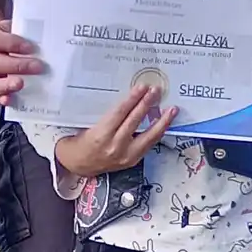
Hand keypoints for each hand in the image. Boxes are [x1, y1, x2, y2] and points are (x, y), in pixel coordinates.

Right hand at [0, 19, 43, 104]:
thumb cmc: (1, 36)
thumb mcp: (8, 27)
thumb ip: (21, 32)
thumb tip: (41, 40)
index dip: (11, 43)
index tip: (30, 47)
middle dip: (17, 66)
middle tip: (36, 67)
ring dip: (6, 85)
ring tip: (21, 84)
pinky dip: (1, 98)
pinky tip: (10, 99)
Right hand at [54, 84, 177, 178]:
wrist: (79, 164)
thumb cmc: (81, 140)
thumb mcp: (88, 123)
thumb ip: (108, 114)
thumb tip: (128, 96)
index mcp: (100, 135)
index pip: (120, 113)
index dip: (132, 99)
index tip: (142, 87)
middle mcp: (114, 146)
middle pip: (134, 122)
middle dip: (147, 104)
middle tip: (156, 91)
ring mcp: (125, 156)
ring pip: (148, 137)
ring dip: (162, 122)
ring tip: (172, 110)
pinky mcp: (132, 161)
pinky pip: (148, 145)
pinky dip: (157, 133)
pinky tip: (164, 124)